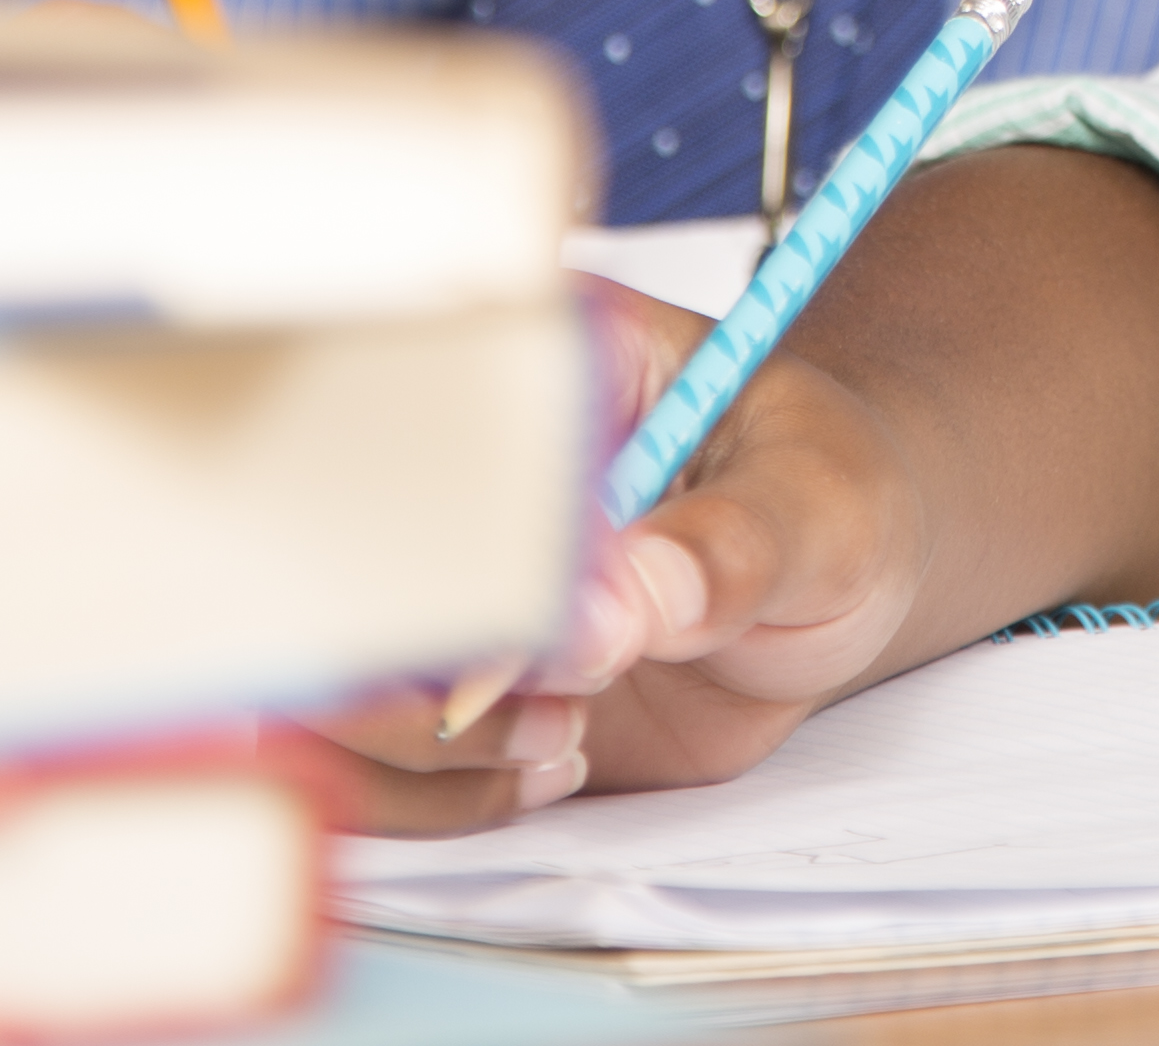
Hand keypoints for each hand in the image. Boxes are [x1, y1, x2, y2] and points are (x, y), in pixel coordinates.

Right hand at [298, 276, 938, 832]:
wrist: (829, 581)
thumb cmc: (827, 501)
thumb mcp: (822, 506)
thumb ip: (734, 546)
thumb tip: (624, 600)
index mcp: (539, 361)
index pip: (418, 420)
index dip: (463, 532)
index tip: (561, 613)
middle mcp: (451, 467)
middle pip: (334, 565)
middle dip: (440, 662)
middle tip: (576, 685)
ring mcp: (430, 579)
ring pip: (329, 682)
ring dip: (438, 745)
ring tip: (572, 728)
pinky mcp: (432, 680)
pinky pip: (371, 766)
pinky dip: (446, 796)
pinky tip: (553, 762)